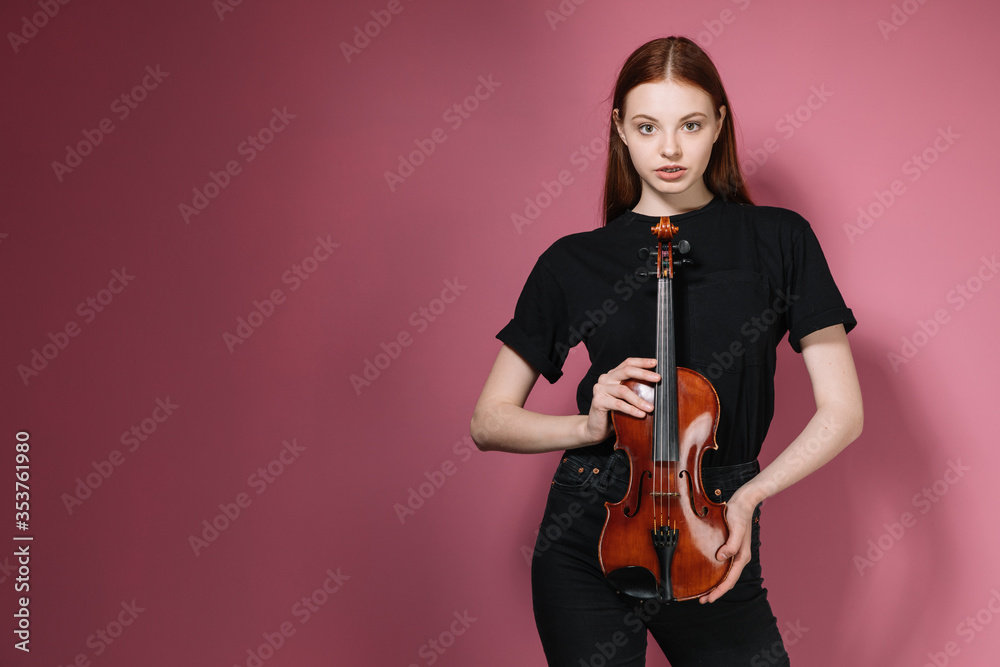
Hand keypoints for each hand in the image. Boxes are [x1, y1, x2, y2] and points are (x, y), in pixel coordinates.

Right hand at [582, 357, 659, 444]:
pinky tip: (641, 414)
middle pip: (626, 371)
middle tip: (658, 378)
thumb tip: (657, 386)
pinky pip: (618, 404)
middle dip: (644, 374)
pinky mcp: (597, 401)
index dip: (642, 362)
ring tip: (651, 408)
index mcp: (613, 375)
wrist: (596, 428)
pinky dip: (631, 409)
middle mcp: (605, 379)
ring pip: (623, 390)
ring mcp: (600, 389)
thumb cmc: (614, 413)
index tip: (655, 362)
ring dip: (639, 400)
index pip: (628, 363)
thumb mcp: (626, 399)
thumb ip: (635, 389)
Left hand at [699, 486, 756, 603]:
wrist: (742, 502)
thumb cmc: (739, 514)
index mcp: (742, 556)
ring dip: (715, 584)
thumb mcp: (736, 528)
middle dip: (716, 591)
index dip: (719, 591)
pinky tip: (708, 574)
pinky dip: (715, 573)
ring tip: (704, 592)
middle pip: (727, 580)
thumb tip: (720, 557)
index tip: (709, 599)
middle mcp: (739, 557)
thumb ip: (731, 544)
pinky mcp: (729, 547)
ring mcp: (734, 553)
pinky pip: (723, 566)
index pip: (730, 579)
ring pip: (725, 574)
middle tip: (702, 600)